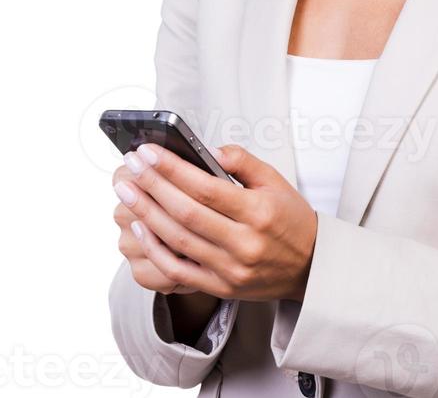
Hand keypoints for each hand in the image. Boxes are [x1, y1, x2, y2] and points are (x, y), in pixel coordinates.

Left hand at [112, 144, 317, 303]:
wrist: (310, 267)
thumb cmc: (289, 218)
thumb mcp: (275, 180)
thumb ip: (243, 161)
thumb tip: (209, 149)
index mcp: (258, 211)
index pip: (205, 187)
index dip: (172, 168)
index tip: (148, 152)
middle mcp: (244, 243)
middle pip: (186, 213)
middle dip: (152, 186)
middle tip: (129, 167)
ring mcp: (230, 269)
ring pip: (177, 241)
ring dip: (147, 213)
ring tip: (127, 191)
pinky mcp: (220, 287)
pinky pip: (178, 271)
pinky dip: (155, 249)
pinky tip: (141, 226)